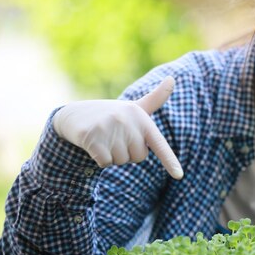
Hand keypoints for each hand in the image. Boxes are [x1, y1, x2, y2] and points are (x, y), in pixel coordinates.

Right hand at [52, 76, 183, 178]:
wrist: (74, 115)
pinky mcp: (91, 136)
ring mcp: (109, 127)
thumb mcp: (135, 107)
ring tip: (104, 139)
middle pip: (138, 157)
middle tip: (116, 138)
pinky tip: (93, 145)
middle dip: (127, 153)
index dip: (170, 161)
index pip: (159, 143)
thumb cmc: (112, 114)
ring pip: (120, 161)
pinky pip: (105, 163)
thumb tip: (173, 78)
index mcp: (141, 116)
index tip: (179, 176)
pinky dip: (99, 159)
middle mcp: (127, 120)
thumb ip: (155, 99)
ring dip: (113, 156)